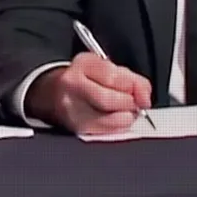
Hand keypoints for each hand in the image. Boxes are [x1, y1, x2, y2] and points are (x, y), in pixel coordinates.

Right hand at [27, 53, 152, 133]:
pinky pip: (104, 132)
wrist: (53, 92)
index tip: (142, 94)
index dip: (134, 88)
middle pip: (108, 100)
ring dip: (124, 118)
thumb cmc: (84, 79)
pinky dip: (116, 127)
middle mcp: (72, 85)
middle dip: (128, 105)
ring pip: (107, 119)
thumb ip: (131, 79)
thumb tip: (144, 97)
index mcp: (83, 64)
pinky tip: (116, 120)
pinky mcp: (75, 127)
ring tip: (126, 112)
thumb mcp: (105, 68)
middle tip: (135, 105)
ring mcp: (71, 108)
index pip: (113, 77)